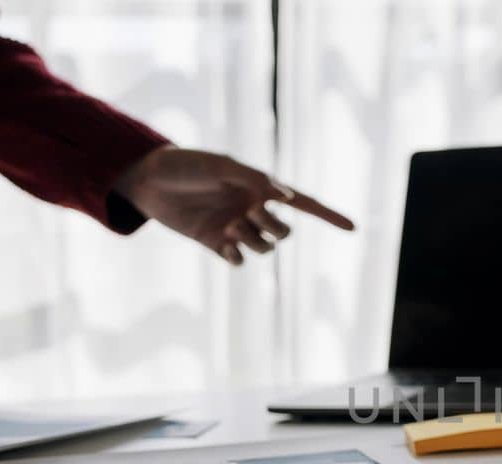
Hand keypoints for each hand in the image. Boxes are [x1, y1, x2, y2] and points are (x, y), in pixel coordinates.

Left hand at [114, 146, 354, 265]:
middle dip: (274, 227)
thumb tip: (286, 197)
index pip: (303, 203)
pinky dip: (237, 256)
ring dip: (255, 240)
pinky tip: (225, 246)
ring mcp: (236, 227)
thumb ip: (254, 179)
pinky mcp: (216, 243)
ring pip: (265, 248)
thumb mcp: (222, 166)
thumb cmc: (188, 166)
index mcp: (262, 187)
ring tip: (231, 227)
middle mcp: (253, 209)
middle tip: (249, 214)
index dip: (329, 216)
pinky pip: (241, 260)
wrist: (148, 180)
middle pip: (285, 232)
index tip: (353, 228)